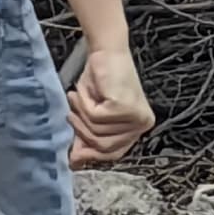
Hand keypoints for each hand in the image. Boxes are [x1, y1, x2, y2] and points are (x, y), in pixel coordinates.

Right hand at [68, 40, 155, 160]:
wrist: (105, 51)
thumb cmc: (99, 80)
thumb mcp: (90, 115)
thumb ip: (85, 138)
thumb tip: (73, 163)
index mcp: (137, 128)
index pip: (114, 154)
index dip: (92, 154)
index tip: (73, 151)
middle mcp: (142, 124)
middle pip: (105, 147)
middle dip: (83, 132)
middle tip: (71, 114)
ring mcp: (137, 117)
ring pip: (98, 133)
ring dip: (81, 115)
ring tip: (78, 98)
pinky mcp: (126, 107)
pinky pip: (95, 117)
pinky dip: (84, 104)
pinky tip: (84, 92)